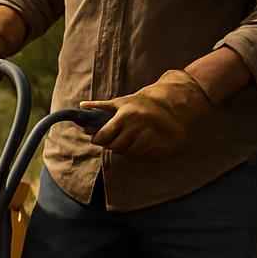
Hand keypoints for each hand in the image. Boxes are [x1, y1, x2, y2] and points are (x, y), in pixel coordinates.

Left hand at [82, 70, 214, 158]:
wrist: (174, 104)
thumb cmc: (143, 103)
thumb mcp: (122, 102)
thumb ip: (101, 106)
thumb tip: (81, 106)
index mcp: (125, 115)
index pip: (103, 137)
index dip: (99, 139)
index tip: (100, 137)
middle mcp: (137, 126)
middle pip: (114, 147)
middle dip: (113, 144)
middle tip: (118, 137)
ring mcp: (150, 137)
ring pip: (128, 153)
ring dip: (127, 148)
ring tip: (132, 137)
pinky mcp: (160, 146)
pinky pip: (142, 155)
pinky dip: (139, 151)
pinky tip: (143, 141)